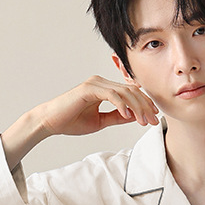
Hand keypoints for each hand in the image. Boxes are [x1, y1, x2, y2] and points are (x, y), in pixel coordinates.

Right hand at [1, 76, 159, 169]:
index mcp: (104, 89)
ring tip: (144, 121)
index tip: (154, 117)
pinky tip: (128, 116)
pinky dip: (121, 105)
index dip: (144, 105)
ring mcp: (95, 84)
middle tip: (154, 121)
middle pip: (130, 91)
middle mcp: (101, 82)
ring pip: (124, 92)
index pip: (130, 93)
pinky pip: (111, 95)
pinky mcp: (88, 88)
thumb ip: (117, 117)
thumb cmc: (71, 121)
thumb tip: (135, 117)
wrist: (50, 122)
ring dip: (136, 107)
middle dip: (145, 106)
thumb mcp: (101, 121)